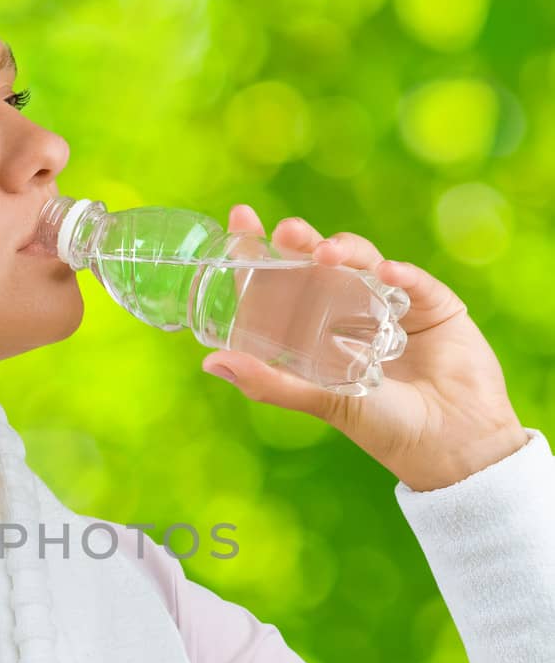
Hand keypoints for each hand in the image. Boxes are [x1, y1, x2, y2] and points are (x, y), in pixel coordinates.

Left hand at [200, 204, 529, 490]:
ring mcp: (394, 302)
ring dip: (345, 252)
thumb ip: (270, 382)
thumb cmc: (383, 428)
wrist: (451, 446)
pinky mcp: (433, 303)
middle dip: (303, 242)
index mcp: (320, 330)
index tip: (240, 217)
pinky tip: (386, 275)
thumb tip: (210, 361)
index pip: (284, 281)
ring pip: (364, 262)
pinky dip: (399, 273)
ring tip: (327, 255)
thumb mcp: (321, 400)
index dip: (262, 251)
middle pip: (322, 264)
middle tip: (287, 232)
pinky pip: (414, 280)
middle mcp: (353, 309)